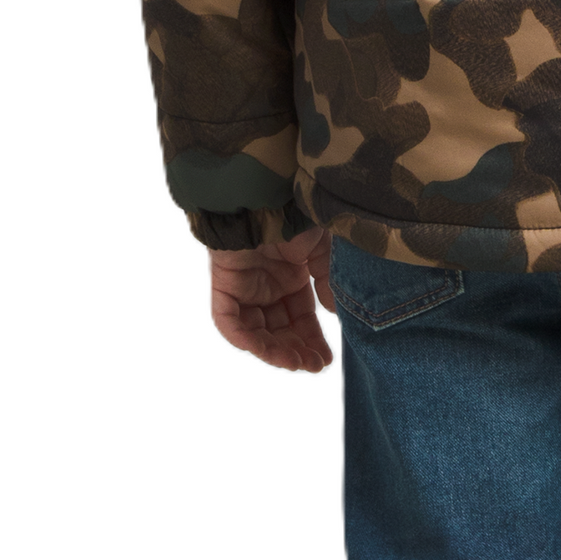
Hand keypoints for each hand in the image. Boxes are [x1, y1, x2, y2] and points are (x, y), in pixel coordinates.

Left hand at [210, 225, 336, 372]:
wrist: (267, 194)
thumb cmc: (296, 214)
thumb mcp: (322, 250)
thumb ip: (327, 282)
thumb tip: (336, 314)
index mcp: (290, 276)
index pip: (300, 318)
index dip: (312, 340)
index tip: (326, 360)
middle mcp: (266, 286)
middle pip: (279, 330)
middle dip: (296, 350)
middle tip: (313, 365)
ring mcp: (244, 288)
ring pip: (255, 332)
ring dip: (274, 351)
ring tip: (297, 362)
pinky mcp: (224, 285)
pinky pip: (228, 321)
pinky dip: (245, 338)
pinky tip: (267, 350)